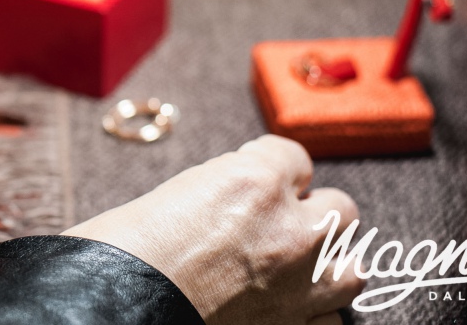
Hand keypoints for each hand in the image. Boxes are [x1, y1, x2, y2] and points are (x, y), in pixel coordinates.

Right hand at [63, 135, 363, 324]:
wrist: (113, 306)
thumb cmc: (125, 248)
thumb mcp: (177, 192)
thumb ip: (223, 188)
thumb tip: (243, 198)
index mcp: (253, 181)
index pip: (294, 157)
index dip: (272, 170)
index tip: (254, 181)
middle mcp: (288, 230)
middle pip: (340, 208)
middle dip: (311, 213)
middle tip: (276, 223)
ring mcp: (297, 287)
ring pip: (353, 268)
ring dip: (326, 264)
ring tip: (296, 267)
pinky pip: (330, 320)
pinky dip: (312, 312)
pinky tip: (285, 305)